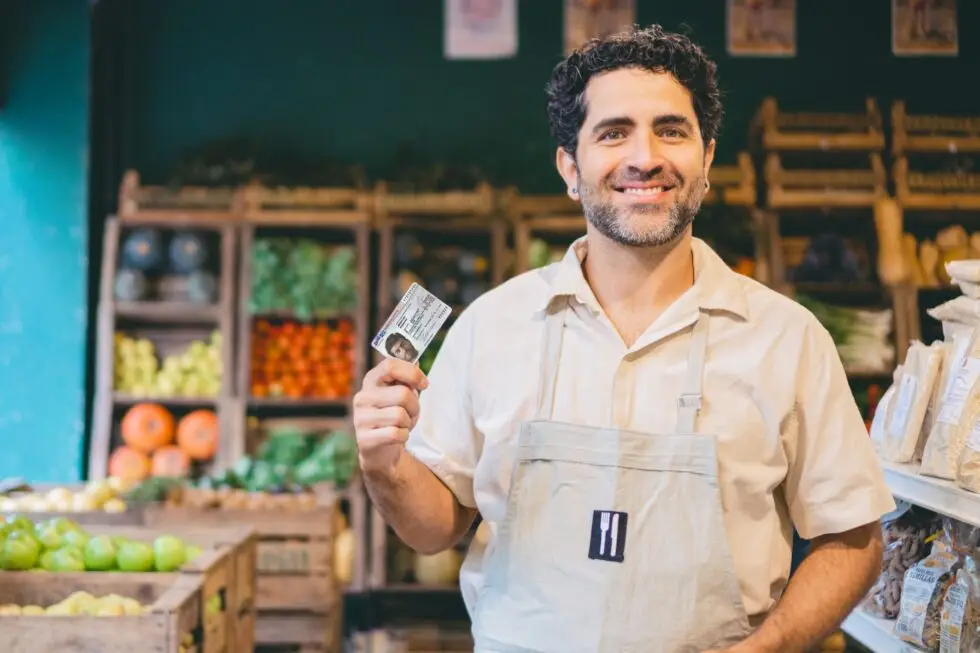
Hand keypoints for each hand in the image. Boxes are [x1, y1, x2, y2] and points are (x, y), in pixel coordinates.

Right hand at [353, 358, 427, 473]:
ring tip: (403, 425)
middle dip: (415, 406)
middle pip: (402, 394)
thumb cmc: (393, 416)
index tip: (424, 384)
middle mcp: (362, 397)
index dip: (412, 373)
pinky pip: (396, 434)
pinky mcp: (364, 439)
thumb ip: (407, 377)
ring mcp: (361, 418)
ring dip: (409, 423)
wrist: (380, 450)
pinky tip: (397, 436)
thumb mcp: (400, 393)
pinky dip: (403, 436)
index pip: (390, 365)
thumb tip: (417, 360)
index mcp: (371, 380)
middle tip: (412, 413)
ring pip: (400, 415)